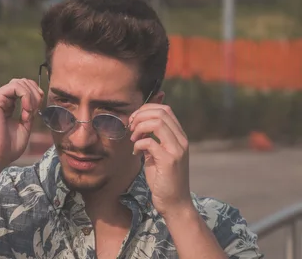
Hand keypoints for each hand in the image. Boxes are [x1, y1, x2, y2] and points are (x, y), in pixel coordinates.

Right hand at [0, 78, 43, 169]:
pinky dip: (26, 96)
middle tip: (35, 111)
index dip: (35, 95)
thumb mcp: (24, 126)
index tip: (37, 111)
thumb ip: (29, 112)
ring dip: (31, 95)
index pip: (24, 88)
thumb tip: (37, 100)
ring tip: (30, 112)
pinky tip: (26, 110)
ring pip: (20, 82)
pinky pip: (15, 86)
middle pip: (23, 82)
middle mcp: (0, 99)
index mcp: (6, 105)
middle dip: (35, 94)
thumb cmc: (7, 148)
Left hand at [129, 104, 192, 219]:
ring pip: (157, 123)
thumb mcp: (160, 154)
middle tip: (131, 127)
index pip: (165, 110)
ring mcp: (177, 150)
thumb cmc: (164, 179)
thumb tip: (139, 123)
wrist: (175, 204)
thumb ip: (154, 139)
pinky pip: (150, 142)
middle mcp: (181, 140)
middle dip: (141, 115)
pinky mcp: (169, 161)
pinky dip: (138, 143)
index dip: (147, 108)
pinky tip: (136, 152)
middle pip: (161, 113)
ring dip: (140, 127)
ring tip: (133, 138)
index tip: (135, 118)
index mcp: (180, 136)